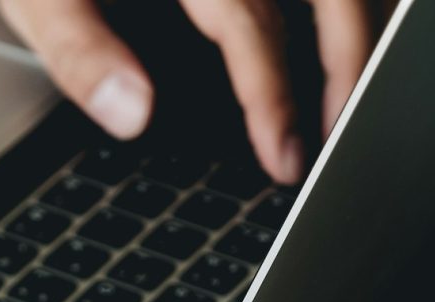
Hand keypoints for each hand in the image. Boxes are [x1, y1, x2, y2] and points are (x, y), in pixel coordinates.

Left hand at [0, 0, 382, 184]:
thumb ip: (80, 49)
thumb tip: (132, 113)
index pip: (246, 21)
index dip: (269, 93)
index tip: (281, 153)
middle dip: (345, 64)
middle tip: (338, 135)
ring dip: (355, 24)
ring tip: (349, 90)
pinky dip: (339, 1)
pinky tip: (340, 29)